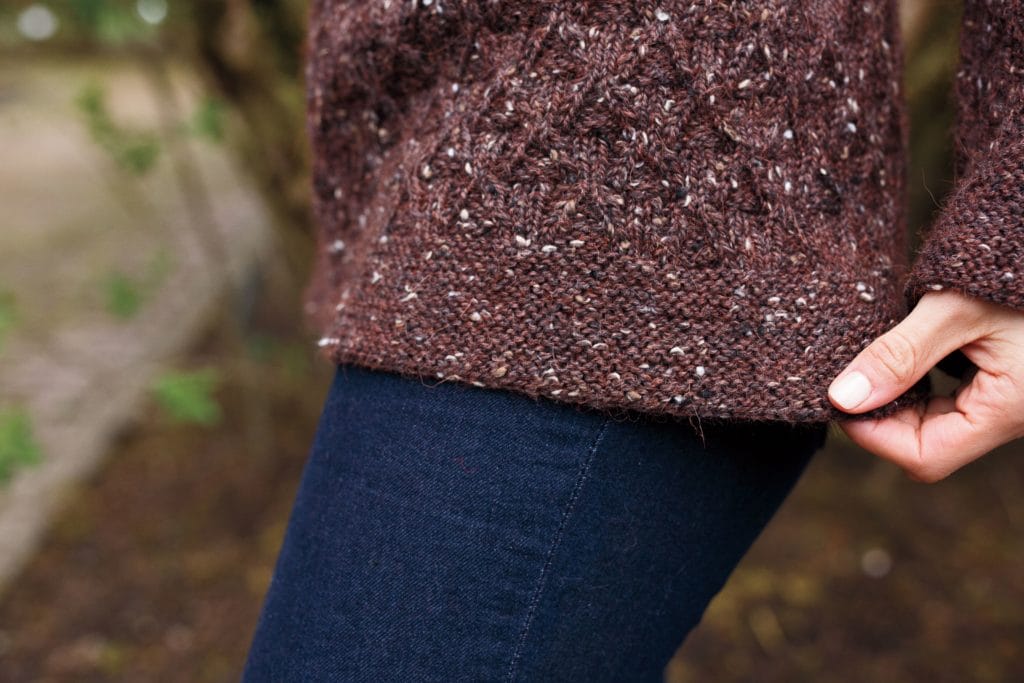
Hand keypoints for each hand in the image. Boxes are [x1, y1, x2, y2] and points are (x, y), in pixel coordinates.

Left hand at [827, 289, 1023, 481]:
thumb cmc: (1013, 269)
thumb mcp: (954, 308)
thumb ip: (899, 354)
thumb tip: (843, 397)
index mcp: (1008, 409)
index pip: (925, 457)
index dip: (873, 435)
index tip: (838, 398)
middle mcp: (1009, 416)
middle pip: (926, 447)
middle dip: (881, 418)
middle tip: (847, 378)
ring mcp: (1003, 403)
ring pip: (933, 427)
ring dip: (897, 401)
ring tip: (872, 365)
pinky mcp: (996, 385)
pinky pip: (947, 404)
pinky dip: (916, 387)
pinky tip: (900, 359)